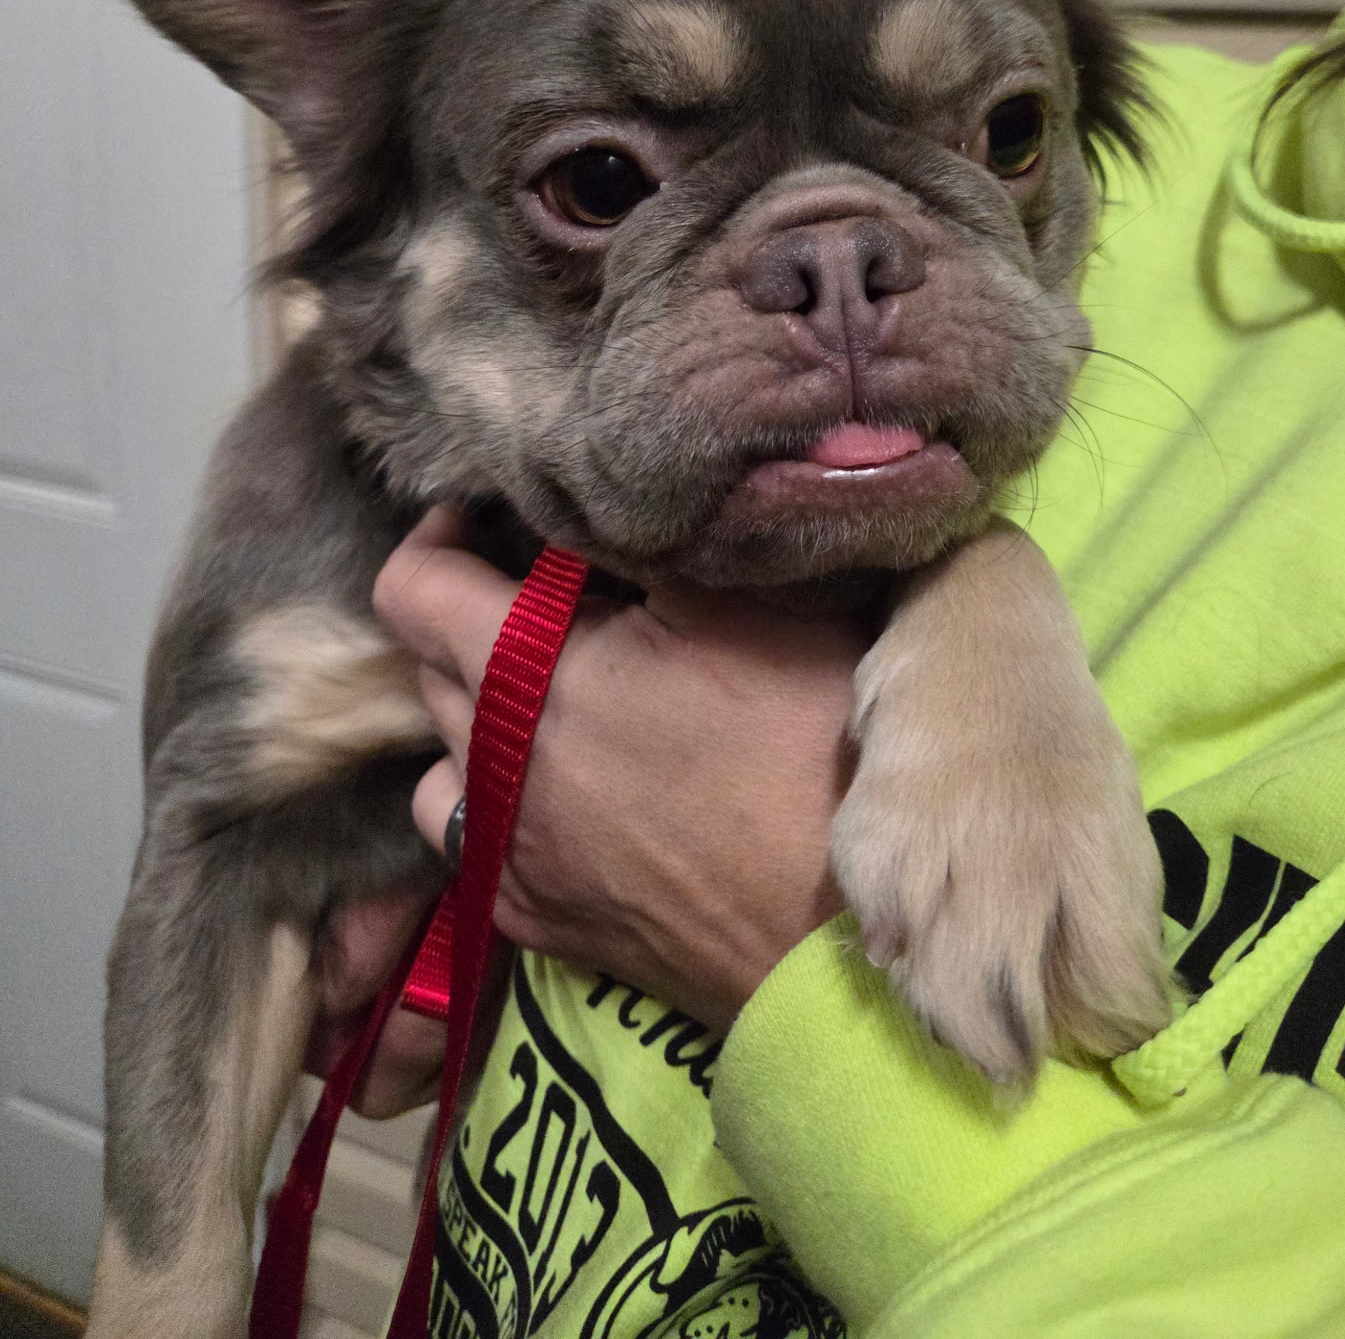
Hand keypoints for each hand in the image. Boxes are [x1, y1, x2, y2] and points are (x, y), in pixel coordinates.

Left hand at [379, 507, 864, 1030]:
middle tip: (555, 599)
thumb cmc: (806, 740)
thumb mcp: (743, 603)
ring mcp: (504, 851)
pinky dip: (502, 800)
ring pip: (442, 761)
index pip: (410, 590)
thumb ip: (644, 549)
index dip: (435, 539)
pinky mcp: (532, 918)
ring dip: (478, 718)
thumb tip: (592, 512)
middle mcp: (490, 762)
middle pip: (427, 669)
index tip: (481, 523)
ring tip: (554, 702)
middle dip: (473, 621)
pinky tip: (573, 789)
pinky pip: (476, 839)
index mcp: (527, 670)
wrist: (838, 928)